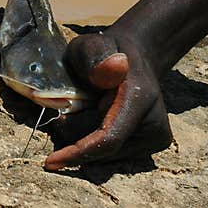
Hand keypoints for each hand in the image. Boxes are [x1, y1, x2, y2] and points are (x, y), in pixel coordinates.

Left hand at [44, 30, 173, 169]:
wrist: (136, 59)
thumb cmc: (106, 53)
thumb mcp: (91, 45)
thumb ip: (94, 56)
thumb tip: (112, 68)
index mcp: (140, 99)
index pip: (108, 138)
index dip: (78, 152)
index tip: (50, 162)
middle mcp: (155, 124)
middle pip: (102, 149)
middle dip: (75, 137)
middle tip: (68, 108)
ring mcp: (156, 138)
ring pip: (106, 155)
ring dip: (85, 140)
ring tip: (87, 109)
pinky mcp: (152, 146)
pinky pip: (112, 154)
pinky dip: (95, 143)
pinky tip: (97, 120)